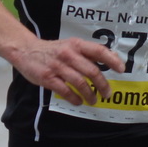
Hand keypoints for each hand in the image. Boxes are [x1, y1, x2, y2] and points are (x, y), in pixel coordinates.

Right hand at [11, 37, 125, 105]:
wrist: (26, 50)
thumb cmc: (53, 50)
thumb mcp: (71, 45)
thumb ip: (88, 52)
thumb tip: (112, 58)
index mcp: (76, 45)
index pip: (98, 51)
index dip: (112, 60)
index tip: (121, 70)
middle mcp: (68, 54)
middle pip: (92, 71)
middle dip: (102, 85)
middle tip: (107, 94)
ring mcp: (57, 67)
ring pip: (80, 83)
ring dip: (89, 94)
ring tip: (93, 101)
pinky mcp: (48, 78)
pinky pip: (65, 91)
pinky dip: (74, 98)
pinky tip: (78, 101)